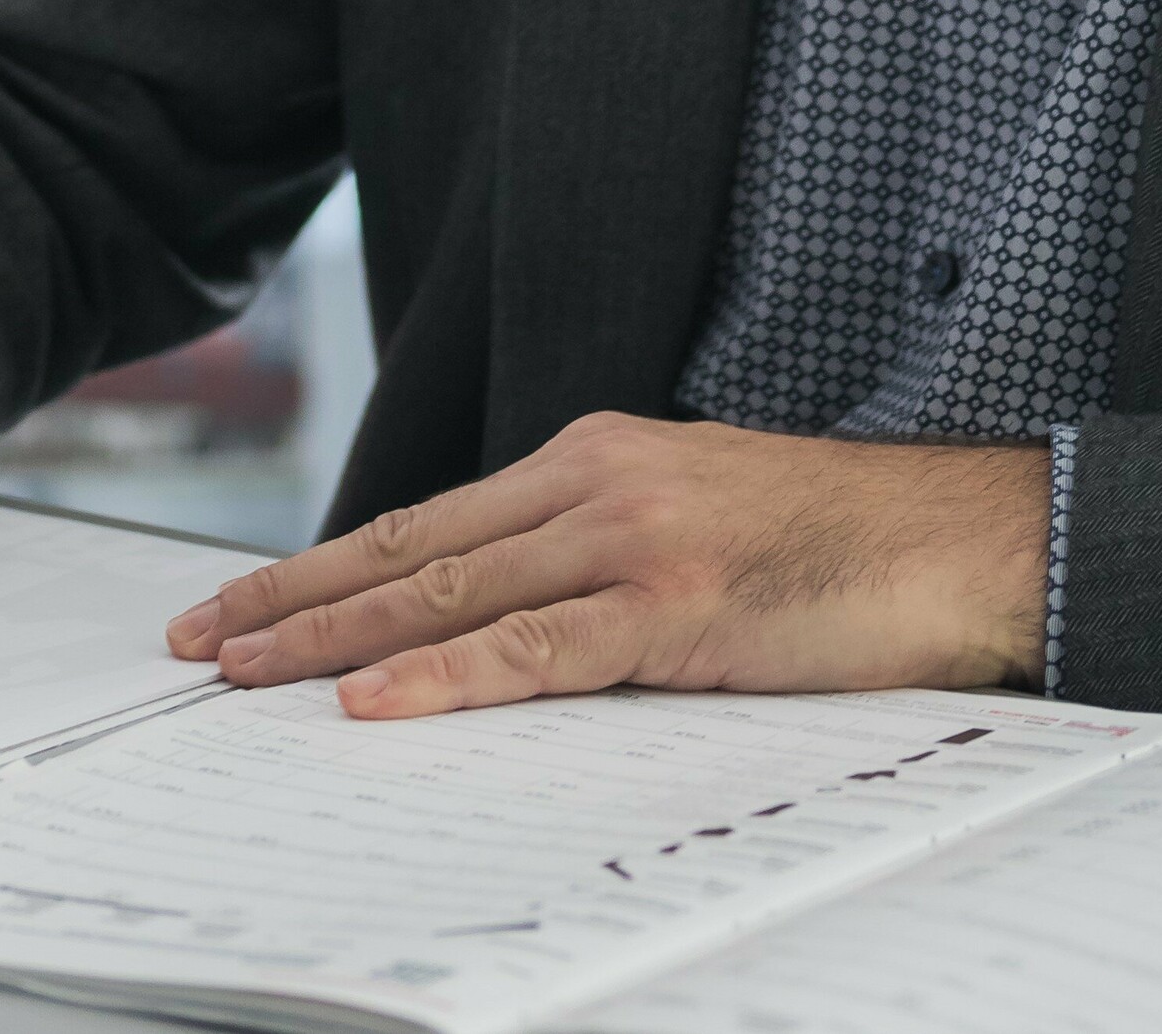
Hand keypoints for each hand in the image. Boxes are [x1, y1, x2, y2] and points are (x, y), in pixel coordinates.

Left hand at [166, 414, 1048, 718]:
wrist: (966, 536)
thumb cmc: (836, 543)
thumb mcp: (693, 523)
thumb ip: (595, 558)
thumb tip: (497, 627)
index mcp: (591, 458)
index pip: (425, 521)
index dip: (323, 566)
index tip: (243, 603)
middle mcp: (594, 482)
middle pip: (408, 550)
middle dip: (290, 599)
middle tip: (196, 639)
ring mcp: (632, 537)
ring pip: (448, 594)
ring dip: (333, 639)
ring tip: (243, 673)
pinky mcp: (676, 603)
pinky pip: (535, 649)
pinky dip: (444, 679)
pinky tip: (370, 703)